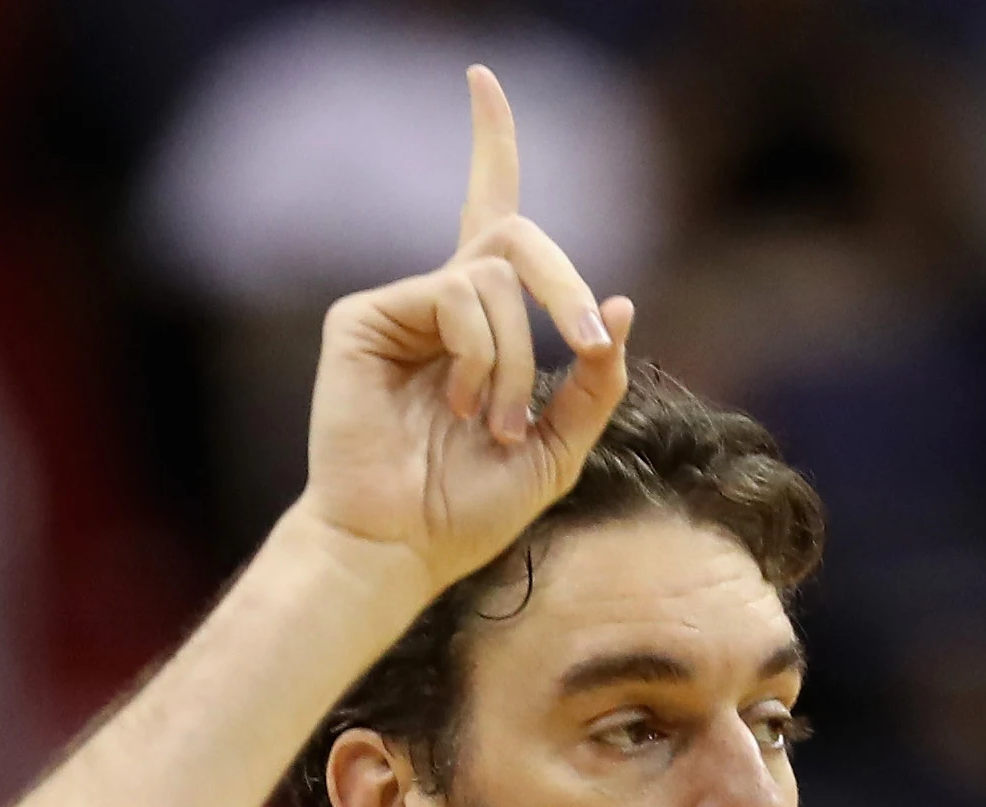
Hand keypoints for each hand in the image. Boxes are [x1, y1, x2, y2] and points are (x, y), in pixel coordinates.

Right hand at [293, 67, 636, 592]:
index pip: (490, 214)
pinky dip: (482, 353)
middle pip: (519, 239)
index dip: (489, 144)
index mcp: (481, 324)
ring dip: (520, 355)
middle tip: (587, 347)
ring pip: (497, 275)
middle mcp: (441, 303)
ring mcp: (400, 307)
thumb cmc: (468, 510)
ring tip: (498, 422)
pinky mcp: (364, 316)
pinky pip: (458, 294)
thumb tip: (621, 306)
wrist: (399, 547)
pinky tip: (463, 406)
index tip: (480, 79)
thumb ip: (595, 381)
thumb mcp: (562, 446)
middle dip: (565, 291)